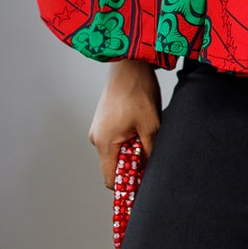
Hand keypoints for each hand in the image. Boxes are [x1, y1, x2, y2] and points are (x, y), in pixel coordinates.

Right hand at [88, 59, 161, 188]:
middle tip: (151, 154)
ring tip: (146, 134)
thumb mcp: (151, 125)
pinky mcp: (103, 120)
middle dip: (132, 166)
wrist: (129, 62)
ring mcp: (98, 128)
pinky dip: (127, 139)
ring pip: (116, 152)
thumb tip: (150, 172)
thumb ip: (149, 153)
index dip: (128, 186)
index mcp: (104, 143)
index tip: (144, 184)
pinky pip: (114, 139)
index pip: (111, 180)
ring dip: (132, 150)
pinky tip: (140, 126)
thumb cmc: (139, 92)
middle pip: (114, 166)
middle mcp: (96, 138)